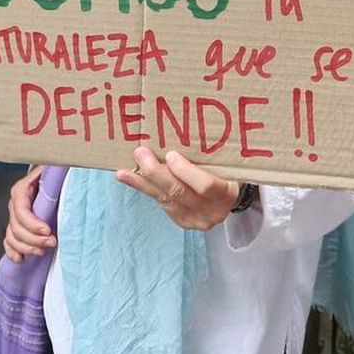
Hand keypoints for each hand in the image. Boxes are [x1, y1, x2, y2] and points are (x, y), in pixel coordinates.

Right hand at [4, 165, 54, 261]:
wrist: (53, 178)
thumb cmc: (54, 174)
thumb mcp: (53, 170)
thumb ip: (53, 173)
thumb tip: (57, 171)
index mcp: (22, 190)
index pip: (21, 211)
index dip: (33, 223)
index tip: (47, 230)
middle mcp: (15, 204)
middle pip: (17, 227)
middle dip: (34, 239)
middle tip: (52, 242)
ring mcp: (15, 217)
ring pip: (12, 237)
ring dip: (27, 247)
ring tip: (42, 251)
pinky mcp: (18, 227)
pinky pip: (9, 242)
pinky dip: (13, 251)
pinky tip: (20, 259)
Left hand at [116, 146, 239, 230]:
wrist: (231, 196)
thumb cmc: (227, 171)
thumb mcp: (225, 162)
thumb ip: (208, 154)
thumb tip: (179, 132)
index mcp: (227, 193)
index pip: (205, 185)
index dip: (186, 171)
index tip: (170, 155)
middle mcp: (213, 211)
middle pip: (180, 193)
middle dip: (156, 173)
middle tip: (140, 153)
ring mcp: (197, 220)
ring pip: (165, 199)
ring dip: (142, 183)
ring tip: (123, 172)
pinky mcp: (182, 221)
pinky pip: (161, 203)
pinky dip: (145, 189)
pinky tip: (130, 178)